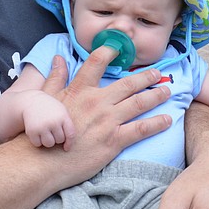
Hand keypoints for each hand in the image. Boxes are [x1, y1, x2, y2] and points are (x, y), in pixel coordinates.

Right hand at [21, 91, 75, 149]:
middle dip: (56, 137)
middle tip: (51, 129)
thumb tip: (68, 147)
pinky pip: (38, 144)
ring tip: (45, 132)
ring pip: (49, 144)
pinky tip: (37, 132)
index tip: (66, 148)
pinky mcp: (32, 131)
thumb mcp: (62, 111)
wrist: (31, 101)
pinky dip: (38, 141)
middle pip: (59, 140)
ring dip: (48, 140)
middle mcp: (53, 122)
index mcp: (63, 116)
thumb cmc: (50, 109)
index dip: (69, 143)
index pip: (70, 134)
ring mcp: (42, 126)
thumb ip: (67, 126)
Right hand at [40, 48, 171, 186]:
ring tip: (167, 91)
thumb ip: (55, 77)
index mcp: (80, 90)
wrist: (43, 162)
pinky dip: (156, 123)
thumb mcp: (46, 100)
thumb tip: (58, 58)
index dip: (110, 51)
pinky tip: (167, 119)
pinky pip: (141, 129)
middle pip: (128, 83)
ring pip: (138, 103)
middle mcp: (97, 101)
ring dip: (156, 95)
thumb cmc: (42, 132)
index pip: (97, 62)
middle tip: (158, 73)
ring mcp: (107, 121)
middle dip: (146, 76)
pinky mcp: (114, 140)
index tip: (121, 47)